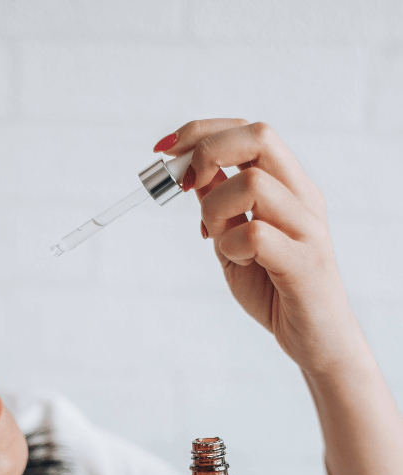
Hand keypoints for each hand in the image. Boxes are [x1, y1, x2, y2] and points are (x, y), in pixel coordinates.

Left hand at [157, 119, 365, 376]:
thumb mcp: (236, 240)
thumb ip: (220, 207)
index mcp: (288, 186)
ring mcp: (306, 228)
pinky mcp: (303, 262)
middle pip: (259, 137)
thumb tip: (192, 174)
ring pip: (253, 184)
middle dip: (207, 151)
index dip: (202, 131)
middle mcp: (302, 197)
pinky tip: (237, 262)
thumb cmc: (275, 286)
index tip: (163, 148)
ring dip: (215, 210)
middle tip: (183, 185)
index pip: (249, 131)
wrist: (315, 338)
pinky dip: (231, 247)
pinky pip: (255, 235)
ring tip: (216, 240)